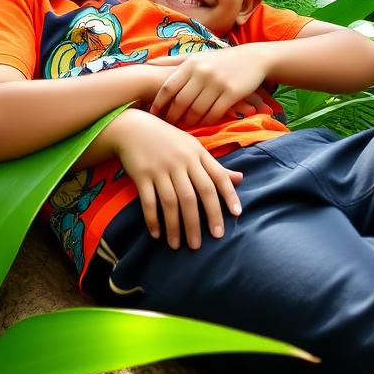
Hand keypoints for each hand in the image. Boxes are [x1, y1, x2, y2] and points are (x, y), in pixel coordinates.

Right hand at [110, 111, 242, 249]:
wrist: (133, 128)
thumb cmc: (169, 140)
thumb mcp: (193, 148)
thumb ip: (215, 166)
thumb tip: (240, 179)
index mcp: (197, 153)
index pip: (217, 176)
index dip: (228, 196)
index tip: (236, 215)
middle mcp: (181, 160)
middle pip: (194, 195)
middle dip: (200, 221)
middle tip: (201, 244)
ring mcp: (161, 168)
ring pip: (172, 202)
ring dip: (175, 227)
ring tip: (178, 246)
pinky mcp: (142, 174)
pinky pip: (149, 201)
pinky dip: (153, 219)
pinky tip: (157, 234)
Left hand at [148, 46, 268, 127]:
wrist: (252, 58)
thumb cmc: (219, 59)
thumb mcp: (197, 56)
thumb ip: (173, 61)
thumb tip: (149, 62)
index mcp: (191, 63)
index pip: (169, 86)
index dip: (159, 102)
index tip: (153, 114)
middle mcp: (202, 72)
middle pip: (180, 101)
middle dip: (172, 116)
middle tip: (167, 125)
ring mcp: (217, 82)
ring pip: (196, 109)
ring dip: (188, 121)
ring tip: (183, 127)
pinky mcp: (232, 93)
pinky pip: (214, 113)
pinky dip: (206, 121)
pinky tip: (202, 124)